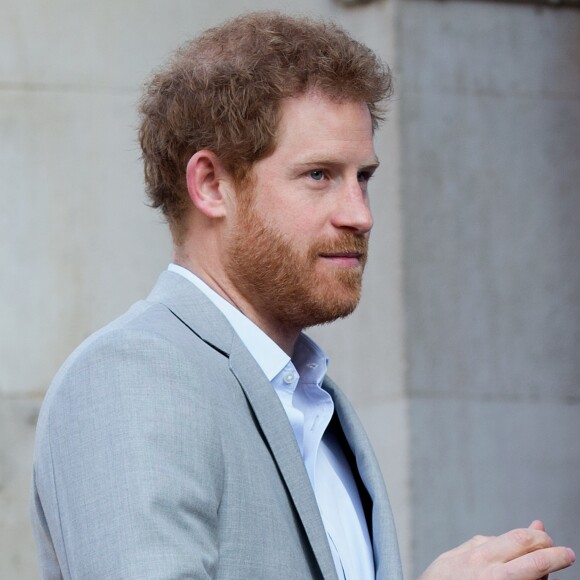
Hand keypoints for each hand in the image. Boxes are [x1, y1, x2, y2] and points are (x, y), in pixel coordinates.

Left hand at [418, 520, 574, 579]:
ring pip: (501, 537)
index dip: (557, 557)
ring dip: (522, 539)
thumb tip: (543, 569)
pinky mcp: (454, 552)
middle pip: (520, 538)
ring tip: (537, 545)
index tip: (568, 555)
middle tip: (555, 547)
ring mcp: (465, 553)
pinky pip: (482, 543)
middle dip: (542, 540)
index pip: (536, 562)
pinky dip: (498, 546)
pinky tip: (505, 551)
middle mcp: (481, 562)